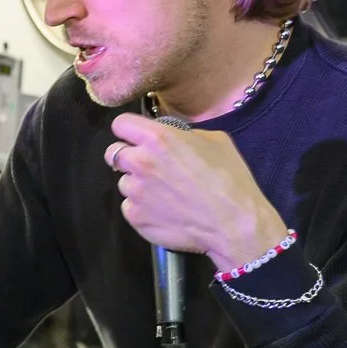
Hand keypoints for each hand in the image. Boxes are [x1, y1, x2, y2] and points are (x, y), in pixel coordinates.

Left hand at [104, 112, 287, 268]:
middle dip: (128, 156)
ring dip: (137, 184)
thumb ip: (184, 135)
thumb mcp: (215, 141)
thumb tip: (174, 138)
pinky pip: (130, 207)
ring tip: (165, 193)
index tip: (136, 137)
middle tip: (148, 166)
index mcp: (158, 138)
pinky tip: (165, 211)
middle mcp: (140, 162)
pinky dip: (142, 208)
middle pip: (113, 153)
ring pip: (124, 182)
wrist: (234, 223)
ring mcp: (135, 192)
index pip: (120, 124)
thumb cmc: (229, 180)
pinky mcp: (135, 217)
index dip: (129, 130)